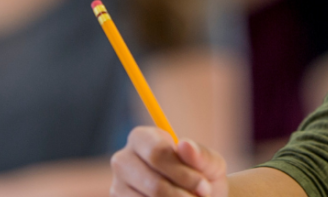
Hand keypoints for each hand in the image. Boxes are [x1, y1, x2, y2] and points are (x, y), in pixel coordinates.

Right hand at [111, 126, 227, 196]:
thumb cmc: (202, 175)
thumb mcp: (210, 163)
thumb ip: (201, 155)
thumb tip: (184, 144)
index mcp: (142, 138)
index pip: (157, 154)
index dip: (182, 173)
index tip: (204, 186)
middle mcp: (123, 161)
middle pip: (154, 185)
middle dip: (182, 196)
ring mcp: (117, 187)